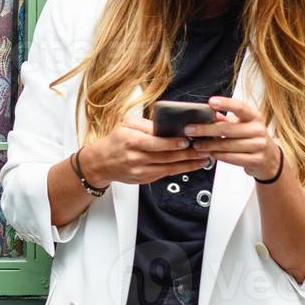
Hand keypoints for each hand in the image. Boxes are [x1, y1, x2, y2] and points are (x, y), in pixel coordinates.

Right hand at [85, 114, 209, 185]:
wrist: (100, 163)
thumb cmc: (115, 142)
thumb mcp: (127, 125)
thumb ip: (146, 125)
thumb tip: (167, 126)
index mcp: (131, 141)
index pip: (155, 143)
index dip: (172, 143)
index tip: (186, 141)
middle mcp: (136, 158)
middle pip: (166, 157)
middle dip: (188, 153)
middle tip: (203, 149)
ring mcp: (141, 170)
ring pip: (170, 168)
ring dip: (189, 163)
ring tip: (203, 158)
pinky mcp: (145, 179)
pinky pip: (166, 174)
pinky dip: (181, 169)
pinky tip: (191, 165)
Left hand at [186, 95, 281, 179]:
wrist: (269, 158)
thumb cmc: (250, 137)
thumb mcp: (241, 124)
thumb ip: (224, 119)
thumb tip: (205, 112)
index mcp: (254, 117)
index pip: (240, 107)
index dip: (226, 104)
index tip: (211, 102)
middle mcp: (258, 129)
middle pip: (227, 129)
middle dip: (205, 129)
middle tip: (189, 130)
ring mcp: (259, 145)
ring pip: (227, 145)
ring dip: (208, 145)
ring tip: (196, 145)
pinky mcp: (256, 160)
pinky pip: (231, 158)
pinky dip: (217, 156)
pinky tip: (208, 154)